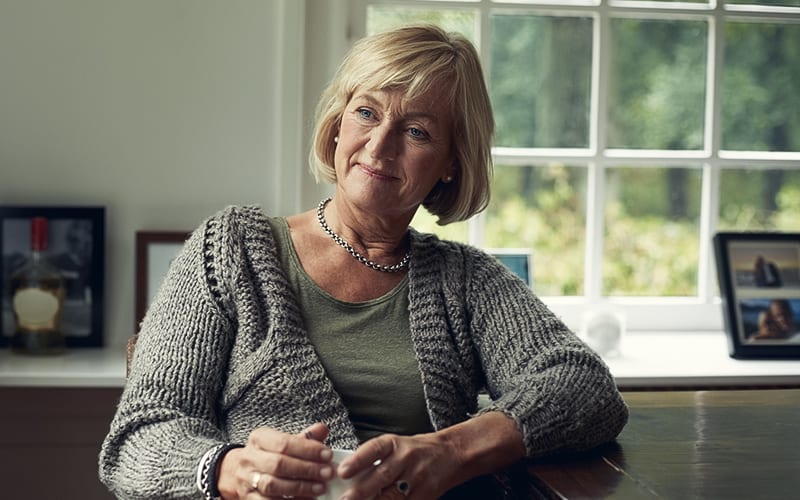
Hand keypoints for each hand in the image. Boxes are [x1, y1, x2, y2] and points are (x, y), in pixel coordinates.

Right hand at [217, 423, 335, 498]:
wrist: (236, 472)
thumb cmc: (267, 454)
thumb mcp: (281, 441)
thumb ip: (304, 437)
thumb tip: (322, 429)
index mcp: (259, 438)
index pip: (284, 443)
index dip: (307, 449)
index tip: (327, 455)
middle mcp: (250, 458)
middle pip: (278, 464)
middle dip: (306, 469)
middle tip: (327, 473)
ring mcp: (247, 479)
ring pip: (272, 485)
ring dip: (299, 488)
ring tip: (320, 488)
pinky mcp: (248, 498)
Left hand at [336, 432, 461, 499]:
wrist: (450, 454)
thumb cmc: (416, 451)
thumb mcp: (395, 446)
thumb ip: (373, 460)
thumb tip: (347, 478)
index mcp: (394, 444)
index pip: (374, 449)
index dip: (357, 460)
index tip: (342, 472)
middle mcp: (406, 459)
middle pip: (382, 475)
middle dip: (362, 491)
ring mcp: (417, 479)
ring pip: (393, 496)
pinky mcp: (425, 496)